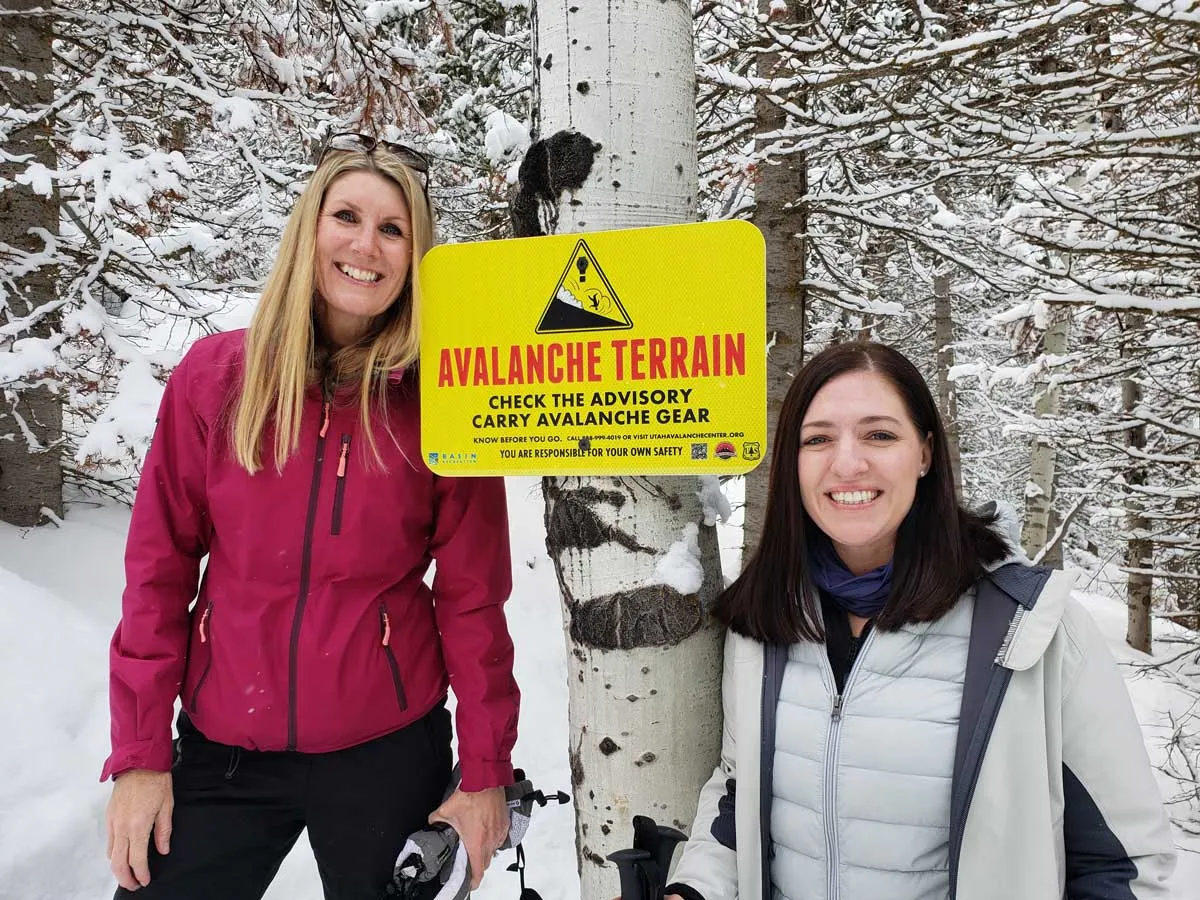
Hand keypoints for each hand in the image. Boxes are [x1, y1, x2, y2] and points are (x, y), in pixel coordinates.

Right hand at [106, 769, 172, 890]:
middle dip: (125, 878)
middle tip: (134, 885)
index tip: (145, 881)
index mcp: (138, 825)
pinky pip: (109, 841)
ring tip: (129, 873)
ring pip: (110, 854)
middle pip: (118, 863)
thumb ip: (163, 831)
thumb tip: (162, 850)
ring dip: (118, 867)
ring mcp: (113, 822)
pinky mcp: (109, 816)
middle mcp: (122, 827)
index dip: (141, 874)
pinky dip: (114, 853)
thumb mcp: (167, 805)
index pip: (137, 859)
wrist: (139, 761)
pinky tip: (123, 854)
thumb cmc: (156, 780)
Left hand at [429, 786, 507, 889]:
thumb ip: (436, 821)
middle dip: (478, 865)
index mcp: (476, 843)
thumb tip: (431, 823)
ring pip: (494, 850)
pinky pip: (500, 838)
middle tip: (469, 861)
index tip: (470, 882)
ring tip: (477, 844)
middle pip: (486, 862)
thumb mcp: (446, 811)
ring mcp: (499, 833)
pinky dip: (493, 839)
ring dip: (486, 851)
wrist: (485, 781)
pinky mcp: (504, 824)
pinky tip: (485, 831)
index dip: (474, 881)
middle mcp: (490, 840)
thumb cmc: (470, 796)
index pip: (478, 871)